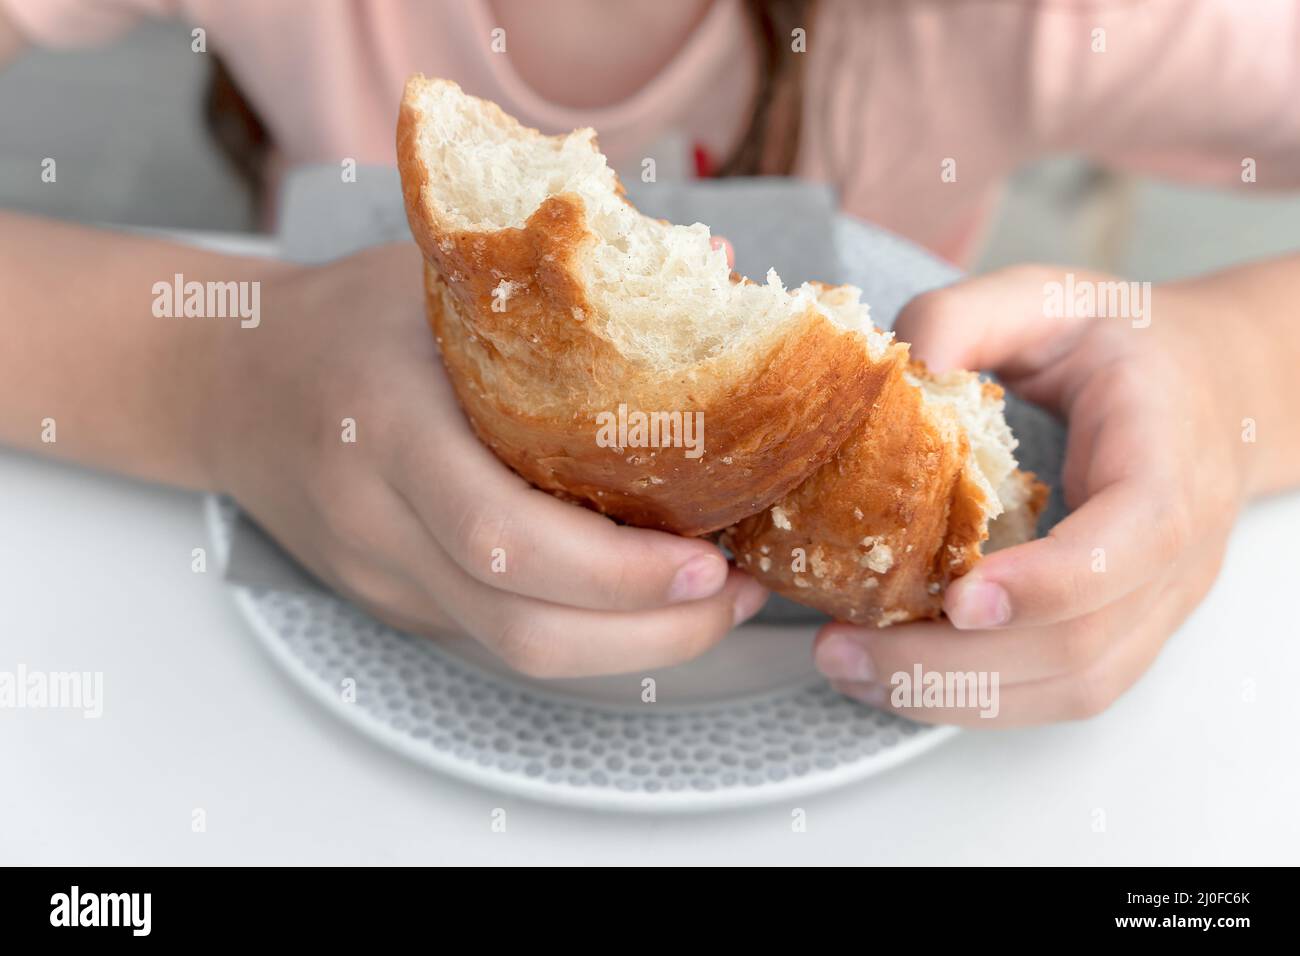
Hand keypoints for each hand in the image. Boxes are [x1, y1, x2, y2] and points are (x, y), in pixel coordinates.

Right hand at [207, 243, 766, 677]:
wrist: (227, 384)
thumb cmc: (345, 317)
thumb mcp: (438, 271)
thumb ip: (566, 279)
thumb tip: (715, 266)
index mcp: (387, 423)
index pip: (502, 534)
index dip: (617, 571)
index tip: (710, 558)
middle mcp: (378, 519)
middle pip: (520, 627)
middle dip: (651, 634)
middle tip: (733, 593)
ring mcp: (381, 576)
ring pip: (514, 654)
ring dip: (632, 647)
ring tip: (711, 602)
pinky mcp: (395, 604)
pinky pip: (499, 636)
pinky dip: (585, 630)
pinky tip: (640, 593)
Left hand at [812, 265, 1253, 724]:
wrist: (1210, 385)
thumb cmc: (1122, 341)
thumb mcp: (1042, 298)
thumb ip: (961, 319)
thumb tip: (888, 379)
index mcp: (1167, 460)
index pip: (1132, 541)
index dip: (1049, 583)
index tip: (959, 598)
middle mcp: (1177, 552)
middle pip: (1082, 644)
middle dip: (955, 663)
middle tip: (844, 648)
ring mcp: (1157, 603)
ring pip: (1070, 687)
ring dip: (953, 696)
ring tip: (849, 668)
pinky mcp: (1124, 631)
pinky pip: (1059, 691)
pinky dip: (974, 698)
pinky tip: (895, 674)